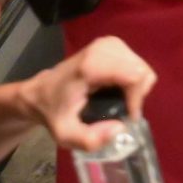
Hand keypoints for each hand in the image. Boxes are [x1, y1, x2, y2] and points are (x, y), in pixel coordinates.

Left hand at [19, 36, 157, 150]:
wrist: (40, 91)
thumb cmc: (54, 112)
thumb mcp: (65, 135)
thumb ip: (90, 139)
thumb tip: (121, 128)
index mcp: (92, 66)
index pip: (134, 76)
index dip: (136, 100)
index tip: (126, 117)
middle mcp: (104, 48)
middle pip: (142, 71)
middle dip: (137, 95)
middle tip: (121, 110)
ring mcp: (109, 43)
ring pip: (141, 67)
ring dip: (135, 88)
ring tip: (117, 101)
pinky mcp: (112, 43)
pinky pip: (136, 63)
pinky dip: (132, 79)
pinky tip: (116, 89)